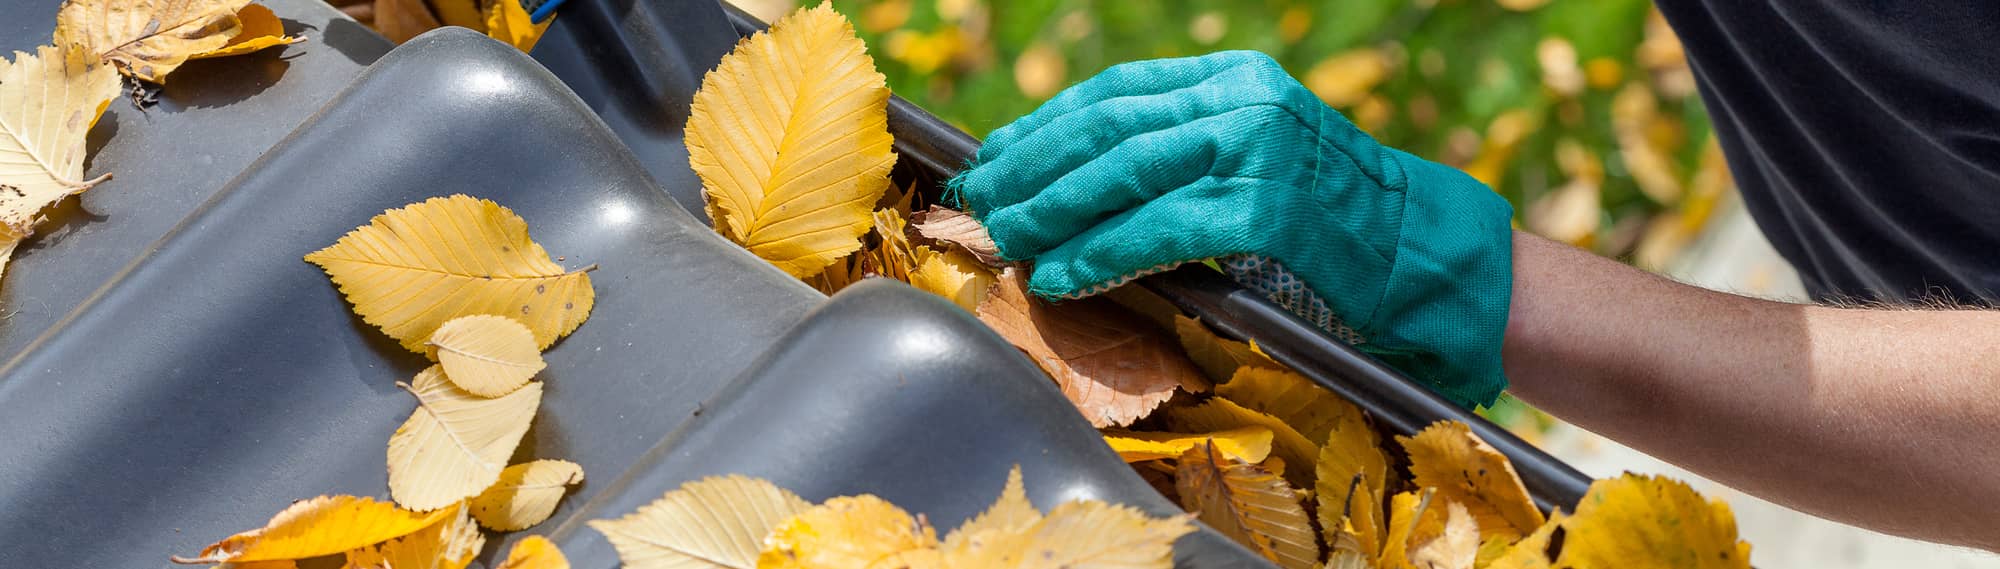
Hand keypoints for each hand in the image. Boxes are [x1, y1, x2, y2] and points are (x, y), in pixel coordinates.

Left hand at [950, 51, 1514, 407]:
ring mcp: (1256, 151)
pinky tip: (1063, 274)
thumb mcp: (1260, 155)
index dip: (1046, 125)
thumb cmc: (1337, 222)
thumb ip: (1186, 151)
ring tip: (1008, 238)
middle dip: (1033, 168)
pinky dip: (1100, 254)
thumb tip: (1079, 178)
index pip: (1117, 91)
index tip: (998, 157)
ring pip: (1122, 173)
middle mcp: (1243, 100)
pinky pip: (1158, 231)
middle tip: (983, 201)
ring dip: (1052, 211)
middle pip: (1107, 127)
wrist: (1428, 257)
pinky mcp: (1266, 211)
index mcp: (1236, 78)